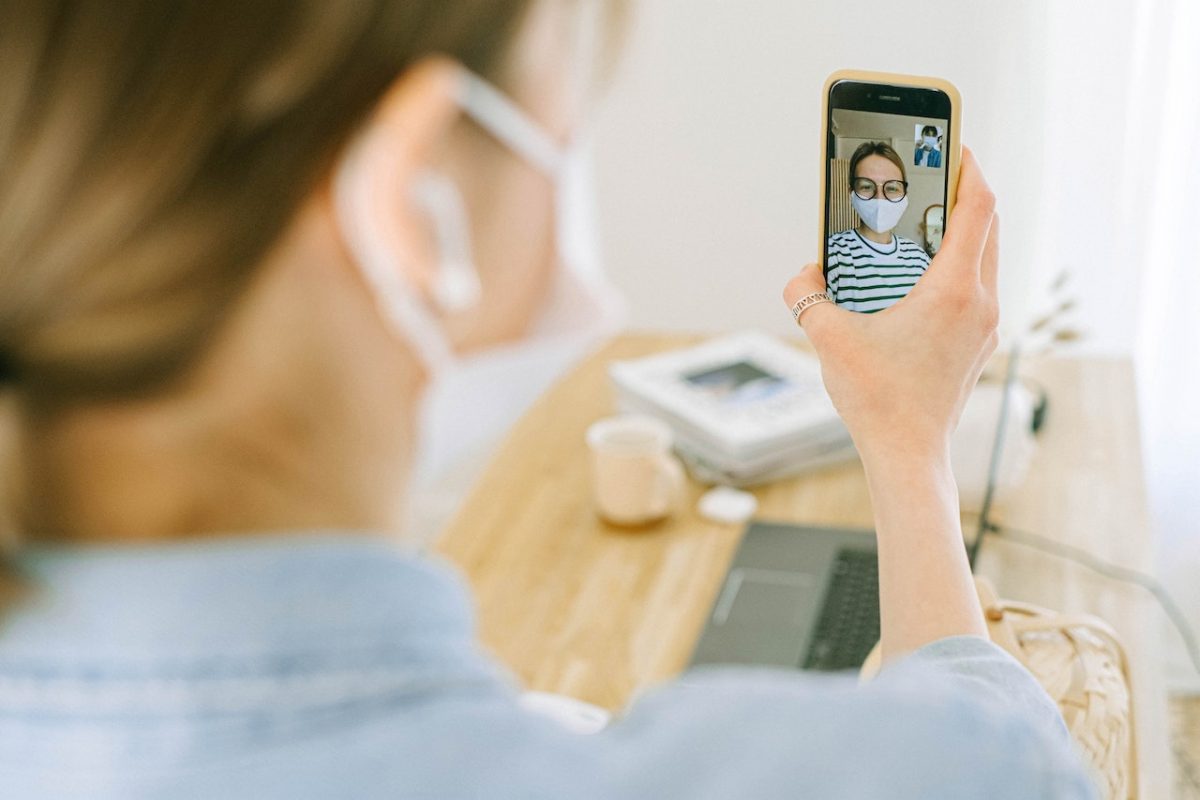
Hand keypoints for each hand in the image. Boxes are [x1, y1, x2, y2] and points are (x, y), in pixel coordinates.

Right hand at [783, 147, 998, 468]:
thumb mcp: (828, 337)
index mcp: (953, 290)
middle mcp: (981, 303)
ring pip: (984, 259)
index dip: (967, 166)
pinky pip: (976, 289)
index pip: (978, 206)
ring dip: (959, 234)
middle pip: (986, 227)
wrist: (908, 456)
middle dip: (961, 196)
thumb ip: (805, 295)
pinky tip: (917, 279)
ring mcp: (986, 327)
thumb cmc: (878, 401)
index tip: (954, 142)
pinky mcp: (979, 346)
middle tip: (930, 178)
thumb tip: (802, 274)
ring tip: (921, 225)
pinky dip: (954, 270)